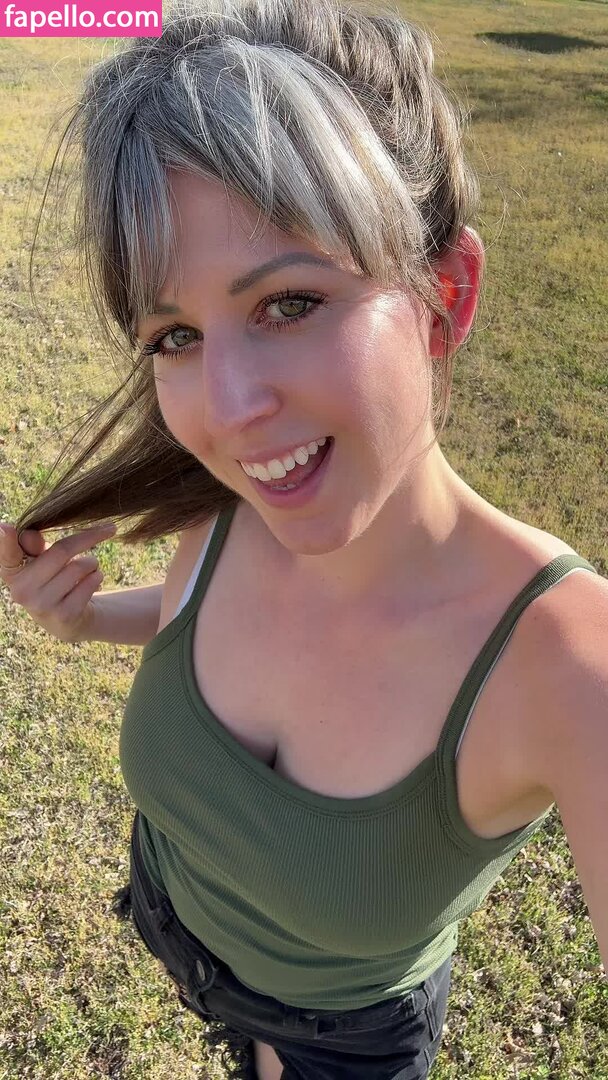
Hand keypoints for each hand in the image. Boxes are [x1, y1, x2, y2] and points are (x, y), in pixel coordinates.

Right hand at [0, 521, 115, 642]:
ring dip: (93, 562)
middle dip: (89, 538)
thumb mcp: (40, 561)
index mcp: (11, 572)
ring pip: (80, 567)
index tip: (5, 527)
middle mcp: (21, 590)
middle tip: (108, 530)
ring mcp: (42, 605)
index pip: (7, 554)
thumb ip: (35, 546)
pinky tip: (92, 581)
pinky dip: (97, 576)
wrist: (66, 619)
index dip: (5, 540)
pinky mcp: (64, 616)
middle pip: (61, 552)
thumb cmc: (51, 579)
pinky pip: (90, 583)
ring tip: (90, 566)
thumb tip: (30, 534)